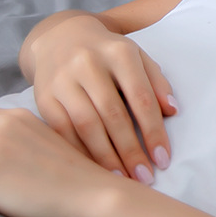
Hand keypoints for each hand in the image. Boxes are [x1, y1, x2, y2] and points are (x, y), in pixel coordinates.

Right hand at [22, 13, 176, 182]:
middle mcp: (88, 64)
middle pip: (113, 114)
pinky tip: (91, 170)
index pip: (141, 98)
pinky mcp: (43, 96)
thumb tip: (172, 111)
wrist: (61, 38)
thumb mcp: (137, 58)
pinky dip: (79, 152)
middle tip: (144, 178)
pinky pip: (61, 130)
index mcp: (119, 53)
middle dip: (131, 150)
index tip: (163, 159)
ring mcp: (62, 80)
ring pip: (85, 124)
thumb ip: (156, 82)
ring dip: (105, 157)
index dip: (154, 131)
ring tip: (121, 179)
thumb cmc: (108, 54)